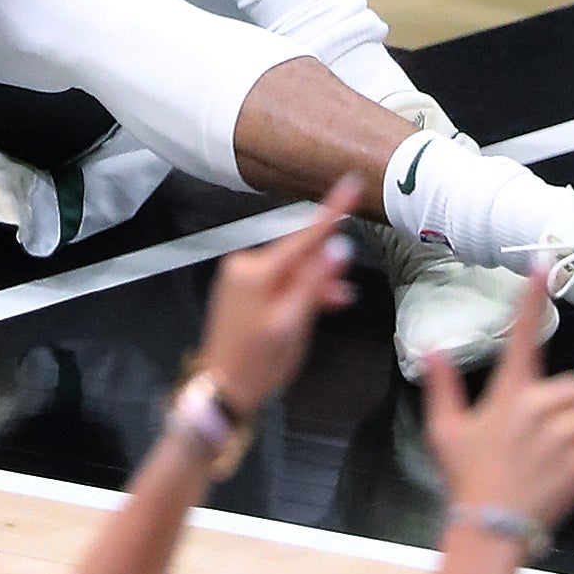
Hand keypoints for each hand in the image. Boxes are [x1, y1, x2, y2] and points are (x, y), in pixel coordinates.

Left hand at [194, 176, 359, 410]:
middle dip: (325, 268)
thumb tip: (339, 247)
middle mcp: (244, 264)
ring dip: (314, 283)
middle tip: (344, 293)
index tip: (351, 183)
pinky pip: (278, 279)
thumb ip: (315, 283)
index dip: (332, 210)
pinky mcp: (241, 288)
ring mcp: (240, 276)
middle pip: (298, 254)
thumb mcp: (293, 324)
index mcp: (256, 271)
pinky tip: (318, 303)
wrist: (222, 389)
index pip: (303, 236)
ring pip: (291, 269)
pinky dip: (297, 289)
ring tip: (337, 302)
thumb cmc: (258, 362)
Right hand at [422, 284, 573, 532]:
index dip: (532, 297)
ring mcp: (567, 437)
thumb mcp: (444, 430)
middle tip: (548, 433)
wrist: (489, 528)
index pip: (522, 334)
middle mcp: (541, 408)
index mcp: (509, 393)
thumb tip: (431, 347)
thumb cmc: (465, 477)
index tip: (543, 265)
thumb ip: (442, 386)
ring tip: (565, 455)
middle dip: (569, 405)